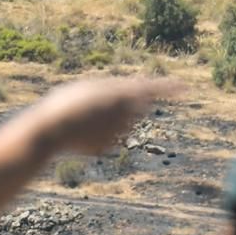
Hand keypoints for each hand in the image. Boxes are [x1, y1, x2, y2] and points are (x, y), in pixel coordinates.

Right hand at [28, 78, 180, 156]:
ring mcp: (119, 133)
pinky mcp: (109, 147)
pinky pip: (107, 137)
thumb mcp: (89, 87)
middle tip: (97, 103)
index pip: (152, 88)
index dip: (169, 88)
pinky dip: (96, 134)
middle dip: (125, 104)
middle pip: (133, 106)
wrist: (52, 130)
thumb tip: (125, 104)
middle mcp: (125, 114)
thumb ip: (112, 90)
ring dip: (107, 118)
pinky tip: (80, 133)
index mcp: (123, 93)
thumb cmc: (66, 102)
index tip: (184, 88)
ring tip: (83, 116)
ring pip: (119, 122)